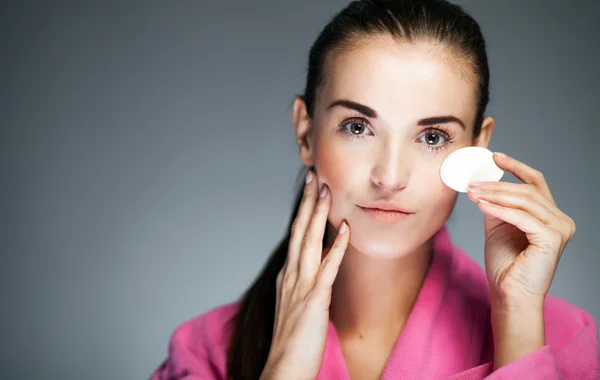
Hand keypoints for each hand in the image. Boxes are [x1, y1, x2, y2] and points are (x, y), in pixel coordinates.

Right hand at [260, 170, 349, 379]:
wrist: (284, 368)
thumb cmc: (292, 341)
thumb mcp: (294, 306)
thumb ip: (302, 285)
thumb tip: (314, 269)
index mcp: (287, 276)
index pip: (295, 235)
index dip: (303, 211)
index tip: (311, 190)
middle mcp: (290, 275)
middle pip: (299, 231)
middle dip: (307, 202)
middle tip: (314, 176)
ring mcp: (301, 286)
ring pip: (309, 241)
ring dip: (318, 214)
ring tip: (325, 190)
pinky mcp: (314, 300)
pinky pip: (328, 268)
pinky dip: (336, 245)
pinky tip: (344, 227)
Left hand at [466, 152, 575, 307]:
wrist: (509, 294)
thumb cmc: (505, 265)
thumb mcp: (498, 226)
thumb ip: (497, 205)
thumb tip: (484, 182)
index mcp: (550, 216)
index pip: (536, 183)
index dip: (516, 167)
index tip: (495, 157)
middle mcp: (560, 220)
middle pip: (527, 190)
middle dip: (496, 184)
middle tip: (472, 182)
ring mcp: (560, 229)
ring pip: (524, 200)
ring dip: (494, 194)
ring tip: (472, 192)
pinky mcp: (552, 238)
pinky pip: (521, 217)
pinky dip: (499, 209)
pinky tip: (481, 204)